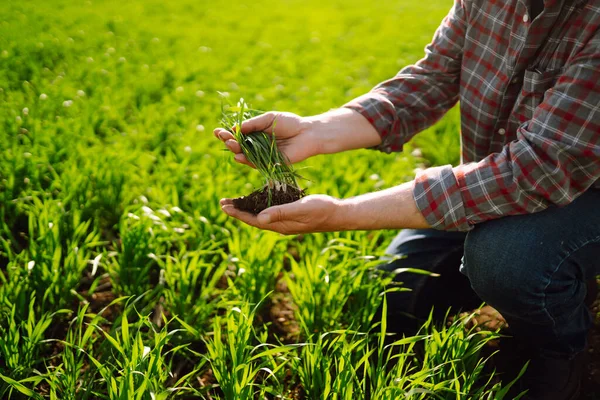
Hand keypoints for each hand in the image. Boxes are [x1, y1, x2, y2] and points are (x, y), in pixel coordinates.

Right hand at [213, 111, 321, 167]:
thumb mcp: (269, 118)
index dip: (226, 133)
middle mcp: (255, 145)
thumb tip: (234, 128)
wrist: (308, 133)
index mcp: (254, 133)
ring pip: (244, 155)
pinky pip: (254, 163)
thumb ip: (253, 124)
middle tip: (222, 136)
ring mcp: (261, 155)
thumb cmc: (290, 123)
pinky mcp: (269, 164)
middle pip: (237, 145)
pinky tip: (239, 155)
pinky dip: (246, 160)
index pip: (236, 134)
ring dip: (235, 149)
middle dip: (228, 141)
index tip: (217, 130)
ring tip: (230, 143)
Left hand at [220, 195, 348, 234]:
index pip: (253, 220)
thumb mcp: (300, 209)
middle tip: (223, 202)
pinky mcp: (290, 212)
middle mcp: (279, 224)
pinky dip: (260, 203)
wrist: (337, 213)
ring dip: (247, 207)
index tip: (224, 206)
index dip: (238, 213)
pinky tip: (256, 196)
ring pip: (260, 213)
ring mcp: (285, 219)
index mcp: (279, 224)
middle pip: (253, 218)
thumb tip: (260, 218)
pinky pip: (270, 209)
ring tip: (234, 200)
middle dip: (238, 210)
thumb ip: (280, 212)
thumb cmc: (321, 210)